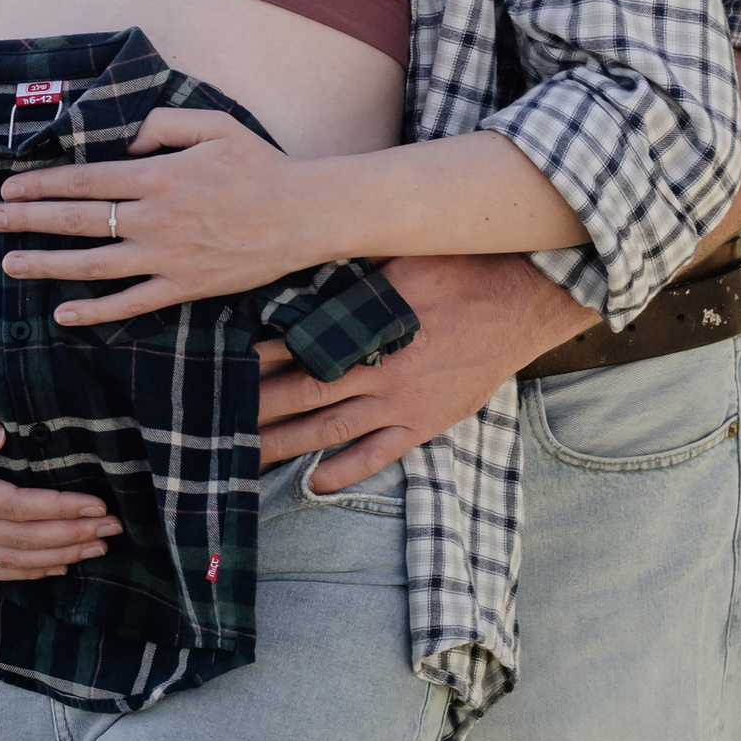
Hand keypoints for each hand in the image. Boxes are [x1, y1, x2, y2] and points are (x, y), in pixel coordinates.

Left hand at [0, 108, 313, 323]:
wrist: (303, 215)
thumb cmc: (259, 164)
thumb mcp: (212, 125)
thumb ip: (160, 125)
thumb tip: (121, 142)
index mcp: (157, 175)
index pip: (84, 180)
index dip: (41, 185)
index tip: (8, 189)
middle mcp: (154, 218)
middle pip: (77, 220)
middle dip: (27, 221)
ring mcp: (167, 257)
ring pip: (92, 265)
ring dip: (47, 264)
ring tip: (10, 263)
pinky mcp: (183, 286)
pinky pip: (130, 303)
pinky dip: (94, 311)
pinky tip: (62, 314)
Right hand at [0, 338, 117, 583]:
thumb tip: (1, 436)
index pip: (15, 507)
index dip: (59, 508)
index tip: (96, 502)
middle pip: (23, 538)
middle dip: (72, 534)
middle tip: (115, 527)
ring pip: (12, 558)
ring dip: (59, 555)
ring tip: (100, 547)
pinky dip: (29, 572)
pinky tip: (57, 567)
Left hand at [257, 253, 593, 487]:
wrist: (521, 303)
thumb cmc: (462, 271)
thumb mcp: (404, 257)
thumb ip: (358, 273)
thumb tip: (312, 259)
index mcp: (369, 325)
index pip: (300, 343)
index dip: (260, 354)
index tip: (226, 360)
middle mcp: (379, 369)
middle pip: (303, 392)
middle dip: (258, 405)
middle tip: (218, 417)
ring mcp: (401, 402)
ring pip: (330, 430)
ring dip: (286, 444)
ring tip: (246, 454)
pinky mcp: (424, 424)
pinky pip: (378, 455)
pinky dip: (345, 472)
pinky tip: (314, 483)